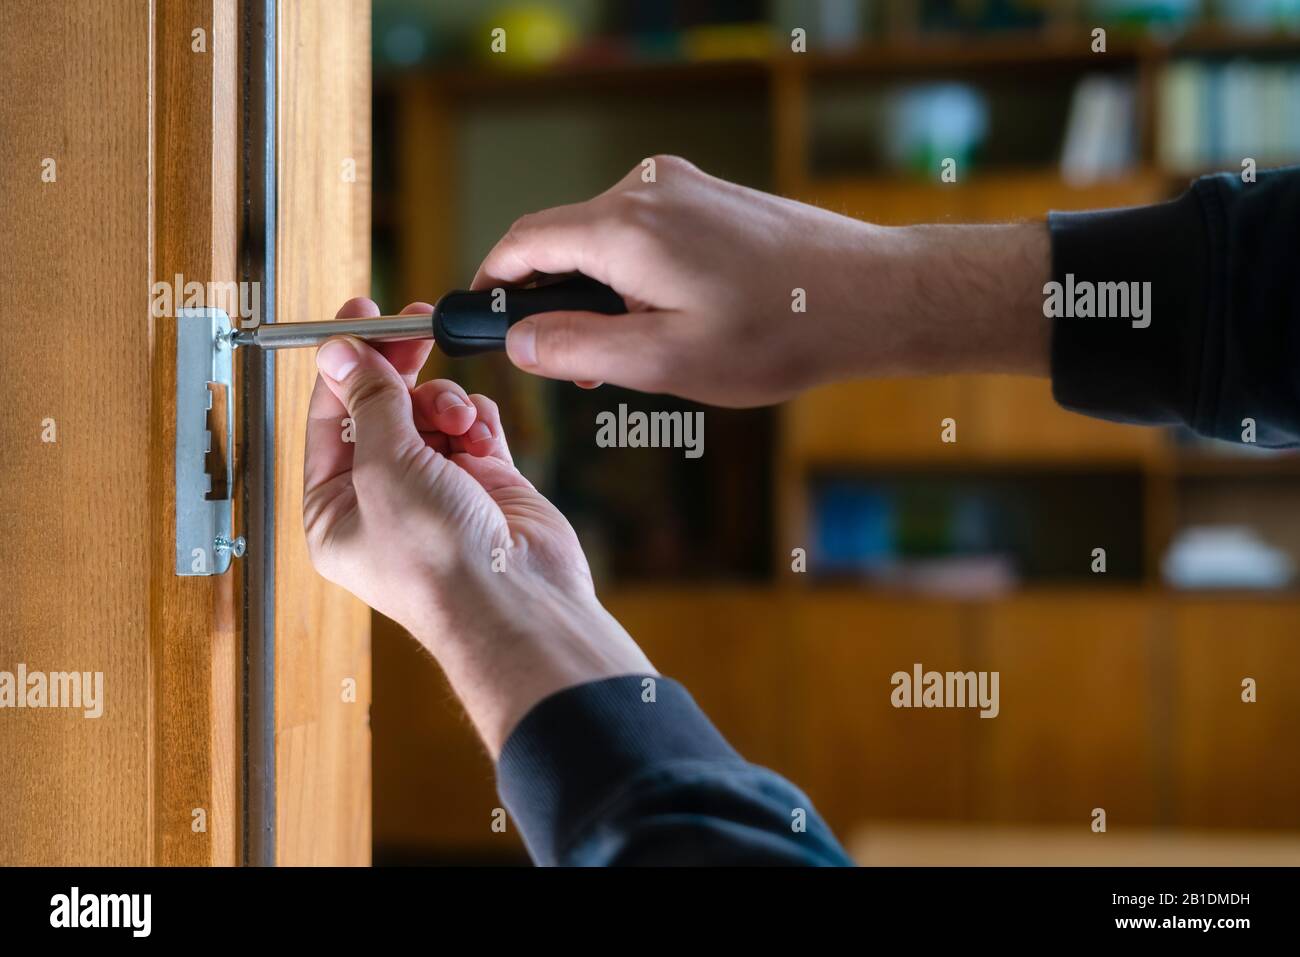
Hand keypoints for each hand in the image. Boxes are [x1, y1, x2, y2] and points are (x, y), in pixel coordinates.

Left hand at [302, 297, 653, 754]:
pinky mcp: (485, 485)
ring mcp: (437, 491)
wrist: (516, 602)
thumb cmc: (438, 564)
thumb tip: (342, 353)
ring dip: (444, 403)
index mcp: (335, 508)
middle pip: (382, 410)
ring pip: (431, 412)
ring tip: (457, 420)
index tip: (360, 317)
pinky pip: (474, 429)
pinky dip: (478, 421)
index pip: (329, 417)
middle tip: (413, 326)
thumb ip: (369, 402)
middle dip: (399, 369)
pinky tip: (479, 435)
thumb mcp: (384, 467)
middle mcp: (383, 499)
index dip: (345, 364)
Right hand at [474, 156, 1049, 406]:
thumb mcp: (666, 362)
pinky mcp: (709, 197)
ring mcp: (682, 188)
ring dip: (599, 295)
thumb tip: (520, 340)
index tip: (480, 320)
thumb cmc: (778, 333)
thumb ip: (580, 349)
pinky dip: (634, 277)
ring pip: (604, 241)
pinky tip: (670, 323)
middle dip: (554, 303)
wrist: (870, 295)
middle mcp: (646, 190)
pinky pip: (643, 234)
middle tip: (575, 369)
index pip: (523, 242)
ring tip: (634, 356)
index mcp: (624, 226)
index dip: (492, 283)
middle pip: (562, 241)